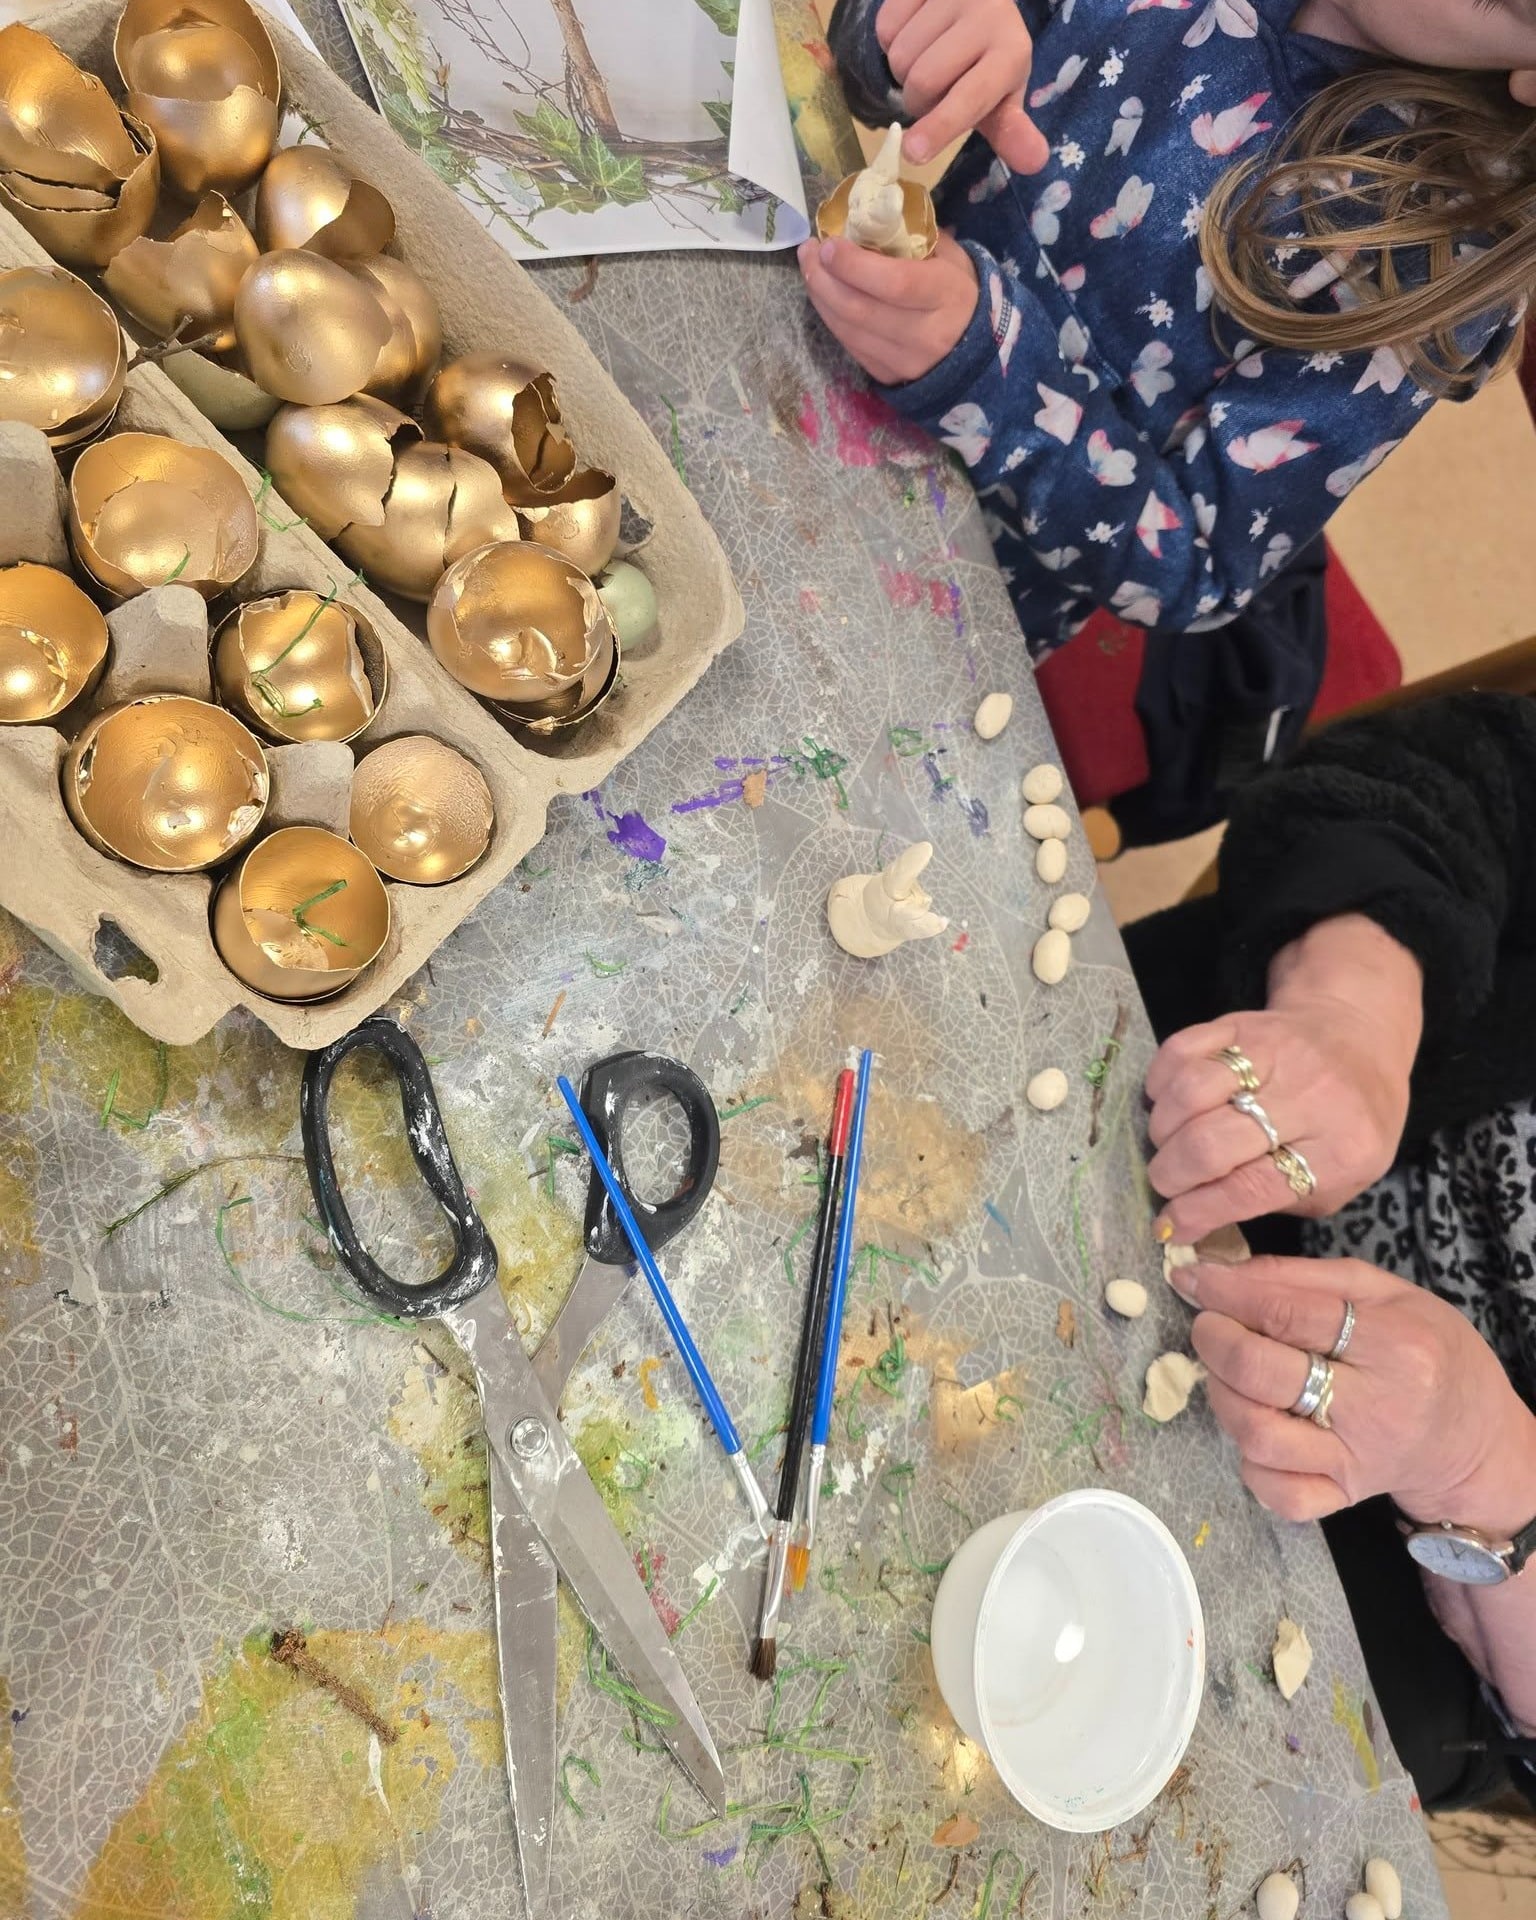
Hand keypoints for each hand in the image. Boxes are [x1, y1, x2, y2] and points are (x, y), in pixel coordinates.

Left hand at [798, 231, 978, 385]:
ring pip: (848, 329)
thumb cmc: (959, 294)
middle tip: (809, 250)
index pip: (894, 283)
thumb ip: (914, 237)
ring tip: (810, 267)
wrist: (974, 351)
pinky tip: (824, 295)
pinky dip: (831, 317)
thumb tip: (869, 216)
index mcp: (946, 296)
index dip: (854, 264)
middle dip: (824, 277)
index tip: (829, 244)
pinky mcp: (886, 376)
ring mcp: (903, 360)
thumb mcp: (951, 258)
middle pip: (860, 308)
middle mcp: (925, 334)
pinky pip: (850, 345)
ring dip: (820, 297)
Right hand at [876, 0, 1047, 170]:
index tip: (913, 152)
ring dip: (901, 73)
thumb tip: (1035, 162)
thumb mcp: (1002, 96)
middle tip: (931, 94)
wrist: (982, 0)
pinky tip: (913, 34)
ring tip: (923, 61)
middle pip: (923, 81)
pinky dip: (890, 41)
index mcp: (1011, 53)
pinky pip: (885, 27)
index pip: (971, 97)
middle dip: (916, 102)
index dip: (941, 127)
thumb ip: (1010, 131)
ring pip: (898, 56)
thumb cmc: (988, 58)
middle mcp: (987, 14)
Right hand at [1145, 915, 1422, 1242]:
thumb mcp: (1340, 1180)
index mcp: (1340, 1149)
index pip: (1251, 1188)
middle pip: (1211, 1143)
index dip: (1199, 1212)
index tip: (1170, 1227)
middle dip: (1171, 1175)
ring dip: (1162, 1130)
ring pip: (1189, 1092)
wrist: (1359, 1038)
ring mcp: (1272, 1052)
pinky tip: (1168, 1103)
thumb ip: (1279, 1202)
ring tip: (1167, 1144)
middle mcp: (1308, 1097)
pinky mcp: (1241, 1023)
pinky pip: (1179, 1051)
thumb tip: (1199, 1225)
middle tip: (1164, 1184)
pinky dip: (1160, 1083)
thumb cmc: (1349, 1123)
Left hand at [1169, 1253, 1535, 1527]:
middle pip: (1262, 1374)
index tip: (1192, 1279)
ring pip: (1258, 1435)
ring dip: (1223, 1396)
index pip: (1287, 1314)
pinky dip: (1249, 1464)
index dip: (1226, 1292)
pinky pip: (1277, 1492)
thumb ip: (1302, 1276)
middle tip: (1207, 1325)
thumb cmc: (1427, 1349)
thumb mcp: (1383, 1291)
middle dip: (1215, 1341)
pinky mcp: (1343, 1497)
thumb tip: (1223, 1271)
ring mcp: (1356, 1460)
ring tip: (1227, 1373)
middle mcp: (1375, 1408)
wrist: (1474, 1438)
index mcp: (1392, 1344)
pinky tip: (1254, 1430)